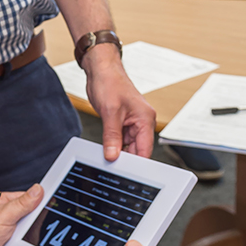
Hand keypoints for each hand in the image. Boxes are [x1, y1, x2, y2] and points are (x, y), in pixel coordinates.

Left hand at [0, 184, 42, 245]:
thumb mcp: (4, 215)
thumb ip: (23, 203)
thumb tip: (37, 190)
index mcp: (5, 203)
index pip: (30, 198)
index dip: (40, 201)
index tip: (50, 205)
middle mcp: (9, 216)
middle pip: (33, 217)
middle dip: (32, 225)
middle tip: (24, 228)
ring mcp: (11, 231)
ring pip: (32, 233)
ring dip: (27, 239)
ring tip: (15, 240)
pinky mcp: (13, 245)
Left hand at [82, 46, 154, 160]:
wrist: (100, 69)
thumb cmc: (110, 82)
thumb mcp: (110, 112)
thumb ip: (111, 136)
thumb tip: (112, 156)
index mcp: (145, 119)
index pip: (145, 150)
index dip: (137, 164)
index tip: (128, 175)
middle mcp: (141, 122)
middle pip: (136, 150)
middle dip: (125, 160)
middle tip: (113, 170)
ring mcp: (131, 123)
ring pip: (127, 146)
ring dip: (117, 153)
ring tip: (107, 161)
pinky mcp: (121, 122)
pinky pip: (119, 140)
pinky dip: (113, 146)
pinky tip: (106, 151)